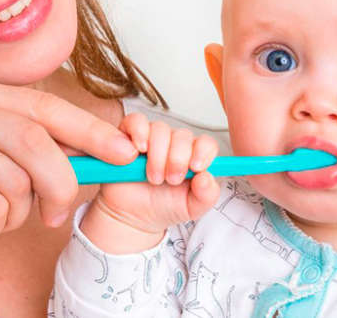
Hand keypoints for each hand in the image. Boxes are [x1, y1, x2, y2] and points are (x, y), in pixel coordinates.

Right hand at [80, 113, 219, 253]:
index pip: (205, 143)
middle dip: (177, 159)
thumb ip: (206, 196)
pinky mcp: (130, 135)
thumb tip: (207, 178)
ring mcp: (152, 138)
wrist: (132, 215)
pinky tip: (140, 151)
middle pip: (183, 135)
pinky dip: (139, 133)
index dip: (203, 152)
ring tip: (153, 177)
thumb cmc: (163, 207)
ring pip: (161, 129)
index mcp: (193, 157)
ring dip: (157, 155)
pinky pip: (136, 121)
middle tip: (171, 180)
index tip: (195, 168)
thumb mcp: (191, 208)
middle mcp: (174, 144)